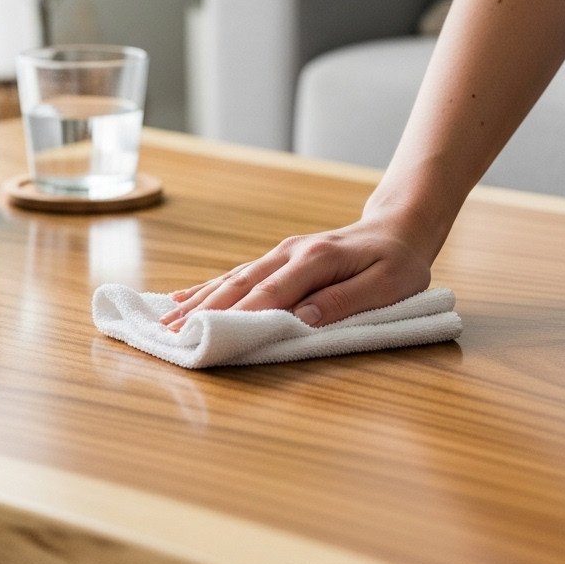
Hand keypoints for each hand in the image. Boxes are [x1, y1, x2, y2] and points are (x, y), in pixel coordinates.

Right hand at [159, 206, 432, 331]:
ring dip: (199, 302)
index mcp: (317, 259)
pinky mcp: (278, 259)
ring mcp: (281, 253)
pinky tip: (182, 297)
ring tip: (166, 322)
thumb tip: (301, 321)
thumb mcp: (387, 285)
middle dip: (204, 311)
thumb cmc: (398, 263)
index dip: (241, 315)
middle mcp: (291, 252)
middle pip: (241, 284)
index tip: (212, 335)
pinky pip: (238, 275)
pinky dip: (208, 288)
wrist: (398, 229)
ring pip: (232, 279)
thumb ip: (344, 301)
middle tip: (172, 334)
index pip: (273, 292)